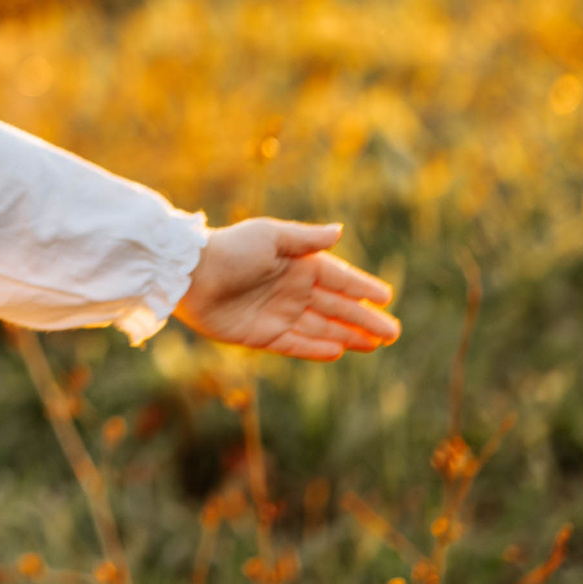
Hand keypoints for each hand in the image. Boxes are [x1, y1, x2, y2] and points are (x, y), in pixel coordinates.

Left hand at [174, 219, 398, 359]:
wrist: (188, 275)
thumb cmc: (230, 249)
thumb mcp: (270, 236)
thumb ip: (306, 239)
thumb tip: (339, 231)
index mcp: (296, 264)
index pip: (339, 278)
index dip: (363, 288)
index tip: (387, 297)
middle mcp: (291, 290)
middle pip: (337, 308)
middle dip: (365, 320)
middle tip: (394, 332)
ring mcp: (278, 314)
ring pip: (322, 328)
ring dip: (349, 336)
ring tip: (376, 344)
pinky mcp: (262, 335)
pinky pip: (297, 344)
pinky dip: (317, 349)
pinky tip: (339, 352)